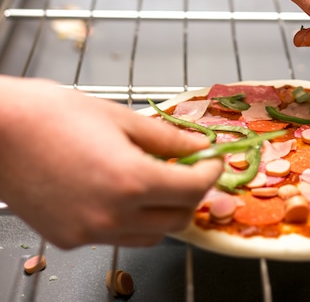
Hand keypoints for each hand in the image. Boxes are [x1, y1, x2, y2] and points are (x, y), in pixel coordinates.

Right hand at [0, 76, 221, 248]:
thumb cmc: (53, 114)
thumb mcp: (119, 117)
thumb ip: (165, 138)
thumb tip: (197, 145)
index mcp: (130, 180)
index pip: (192, 189)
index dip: (210, 172)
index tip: (212, 160)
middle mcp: (112, 215)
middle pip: (176, 219)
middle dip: (190, 193)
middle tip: (189, 168)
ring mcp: (89, 232)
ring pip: (149, 235)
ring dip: (162, 210)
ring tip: (155, 178)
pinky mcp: (69, 239)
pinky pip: (116, 236)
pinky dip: (129, 218)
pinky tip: (120, 190)